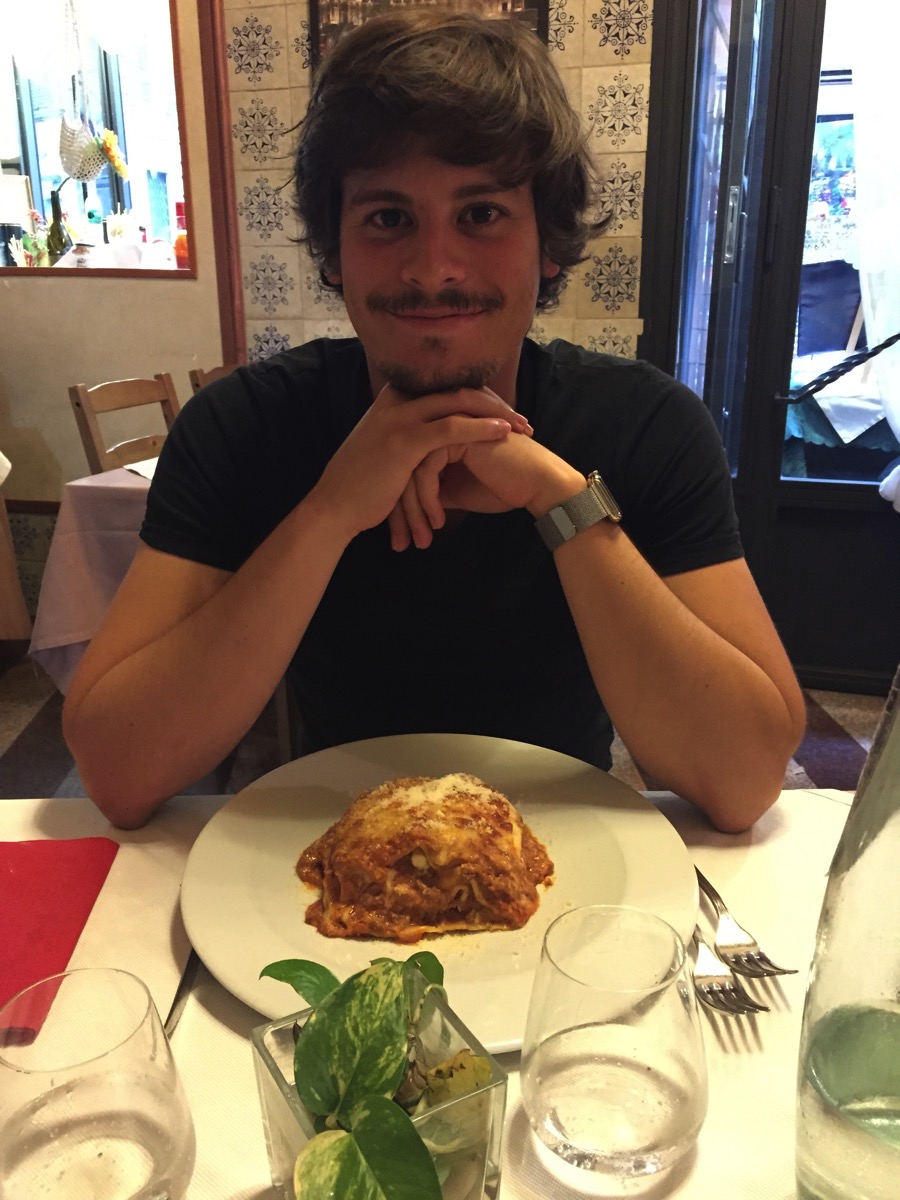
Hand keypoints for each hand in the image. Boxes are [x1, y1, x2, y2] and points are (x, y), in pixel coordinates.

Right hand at [307, 383, 532, 544]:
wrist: (333, 508)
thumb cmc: (361, 488)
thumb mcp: (384, 452)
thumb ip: (407, 439)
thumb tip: (434, 444)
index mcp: (394, 401)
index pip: (446, 388)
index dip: (480, 399)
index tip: (506, 414)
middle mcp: (396, 401)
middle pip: (457, 390)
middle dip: (496, 404)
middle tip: (524, 421)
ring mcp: (400, 417)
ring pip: (459, 403)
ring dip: (497, 415)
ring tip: (523, 428)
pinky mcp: (404, 440)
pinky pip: (451, 428)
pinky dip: (481, 428)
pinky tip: (503, 433)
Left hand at [389, 426, 584, 548]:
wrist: (538, 484)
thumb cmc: (502, 487)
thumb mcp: (456, 492)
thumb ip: (433, 490)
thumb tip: (408, 504)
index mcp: (438, 437)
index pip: (404, 469)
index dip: (400, 505)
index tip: (401, 537)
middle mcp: (439, 426)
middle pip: (402, 468)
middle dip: (400, 510)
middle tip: (401, 543)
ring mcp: (447, 426)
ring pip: (410, 469)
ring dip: (414, 509)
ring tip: (421, 538)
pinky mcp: (456, 434)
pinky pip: (427, 468)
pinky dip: (428, 499)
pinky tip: (438, 520)